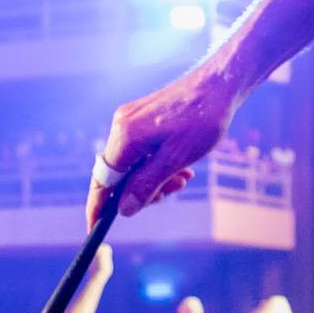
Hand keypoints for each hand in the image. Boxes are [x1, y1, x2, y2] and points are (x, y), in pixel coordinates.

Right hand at [97, 61, 235, 216]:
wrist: (219, 85)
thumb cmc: (201, 120)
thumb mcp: (175, 160)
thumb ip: (146, 185)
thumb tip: (124, 210)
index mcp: (125, 137)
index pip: (102, 181)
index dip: (98, 207)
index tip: (94, 228)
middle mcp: (121, 127)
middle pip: (118, 174)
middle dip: (142, 191)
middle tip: (171, 192)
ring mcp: (130, 120)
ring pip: (132, 164)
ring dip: (154, 178)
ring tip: (184, 178)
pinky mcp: (141, 117)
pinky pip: (140, 151)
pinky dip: (157, 164)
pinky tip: (181, 166)